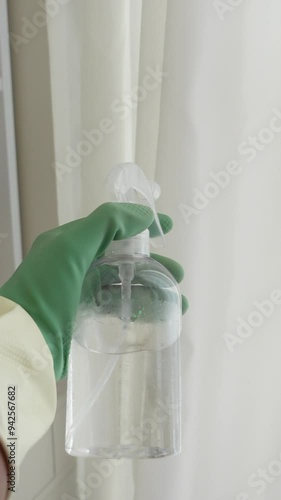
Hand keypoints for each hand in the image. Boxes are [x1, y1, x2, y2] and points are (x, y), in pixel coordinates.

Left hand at [0, 203, 187, 379]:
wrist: (24, 342)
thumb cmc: (46, 290)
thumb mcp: (71, 247)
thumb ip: (106, 224)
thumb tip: (143, 213)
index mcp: (70, 242)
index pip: (112, 226)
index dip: (140, 224)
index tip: (167, 227)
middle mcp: (76, 263)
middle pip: (122, 257)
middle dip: (153, 263)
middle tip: (178, 273)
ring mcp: (80, 290)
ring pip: (123, 284)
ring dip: (152, 289)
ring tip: (178, 301)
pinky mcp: (84, 315)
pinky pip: (118, 307)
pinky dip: (139, 309)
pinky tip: (159, 316)